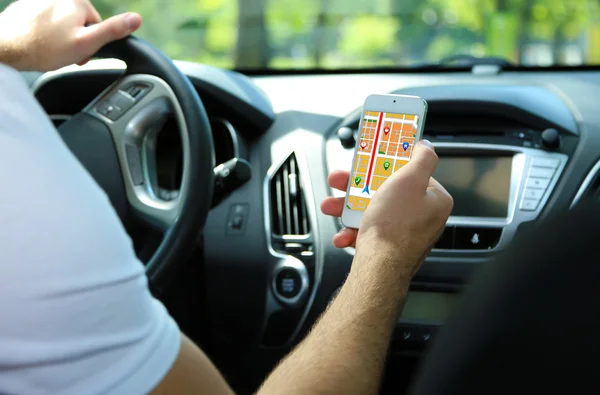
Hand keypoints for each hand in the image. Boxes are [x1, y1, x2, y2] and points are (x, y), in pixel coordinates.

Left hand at [0, 0, 141, 70]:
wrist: (6, 47)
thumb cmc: (45, 48)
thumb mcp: (87, 43)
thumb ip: (112, 30)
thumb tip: (136, 19)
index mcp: (77, 1)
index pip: (95, 24)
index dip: (90, 43)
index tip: (79, 53)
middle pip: (77, 23)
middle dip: (73, 39)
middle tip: (63, 54)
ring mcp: (40, 0)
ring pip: (59, 23)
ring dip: (57, 38)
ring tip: (48, 50)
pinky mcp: (25, 6)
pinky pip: (42, 23)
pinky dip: (42, 34)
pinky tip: (36, 44)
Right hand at [321, 140, 452, 277]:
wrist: (379, 269)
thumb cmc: (395, 228)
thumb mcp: (409, 179)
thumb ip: (422, 158)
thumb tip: (426, 146)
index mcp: (434, 200)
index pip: (412, 174)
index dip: (388, 165)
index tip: (373, 160)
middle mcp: (423, 218)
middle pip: (387, 192)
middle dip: (359, 187)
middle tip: (341, 181)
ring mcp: (405, 235)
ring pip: (373, 212)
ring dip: (348, 208)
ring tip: (331, 206)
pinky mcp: (389, 249)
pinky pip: (369, 233)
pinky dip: (353, 231)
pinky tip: (343, 233)